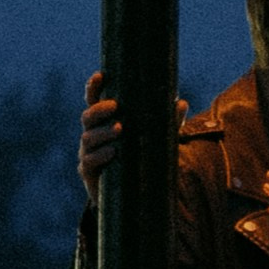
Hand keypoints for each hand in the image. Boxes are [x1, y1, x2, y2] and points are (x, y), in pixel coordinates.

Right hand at [77, 71, 188, 202]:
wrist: (133, 193)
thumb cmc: (141, 157)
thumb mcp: (157, 138)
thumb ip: (167, 122)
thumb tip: (180, 103)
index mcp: (104, 121)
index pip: (94, 100)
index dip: (93, 87)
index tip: (100, 75)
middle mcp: (93, 134)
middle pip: (88, 117)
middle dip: (99, 110)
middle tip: (115, 106)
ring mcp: (88, 153)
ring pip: (88, 138)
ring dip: (103, 132)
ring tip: (120, 128)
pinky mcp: (88, 172)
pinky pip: (89, 162)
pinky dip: (100, 155)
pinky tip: (113, 152)